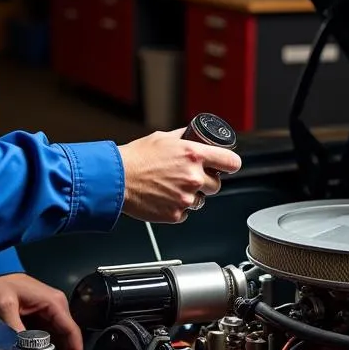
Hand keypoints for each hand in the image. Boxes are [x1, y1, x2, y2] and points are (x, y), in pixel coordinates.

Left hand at [0, 273, 83, 349]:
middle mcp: (55, 306)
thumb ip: (15, 327)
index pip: (72, 332)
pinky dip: (47, 348)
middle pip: (68, 337)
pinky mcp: (38, 315)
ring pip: (58, 337)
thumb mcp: (4, 305)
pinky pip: (48, 335)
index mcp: (54, 303)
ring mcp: (48, 310)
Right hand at [117, 127, 241, 224]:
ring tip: (172, 188)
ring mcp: (186, 198)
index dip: (230, 164)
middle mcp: (194, 177)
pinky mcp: (176, 214)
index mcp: (194, 155)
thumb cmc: (136, 158)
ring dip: (192, 196)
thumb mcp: (164, 138)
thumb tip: (195, 135)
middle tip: (188, 177)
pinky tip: (164, 198)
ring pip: (202, 200)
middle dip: (206, 181)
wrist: (117, 179)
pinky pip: (186, 213)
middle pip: (217, 184)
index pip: (231, 162)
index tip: (226, 166)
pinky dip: (178, 208)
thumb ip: (185, 138)